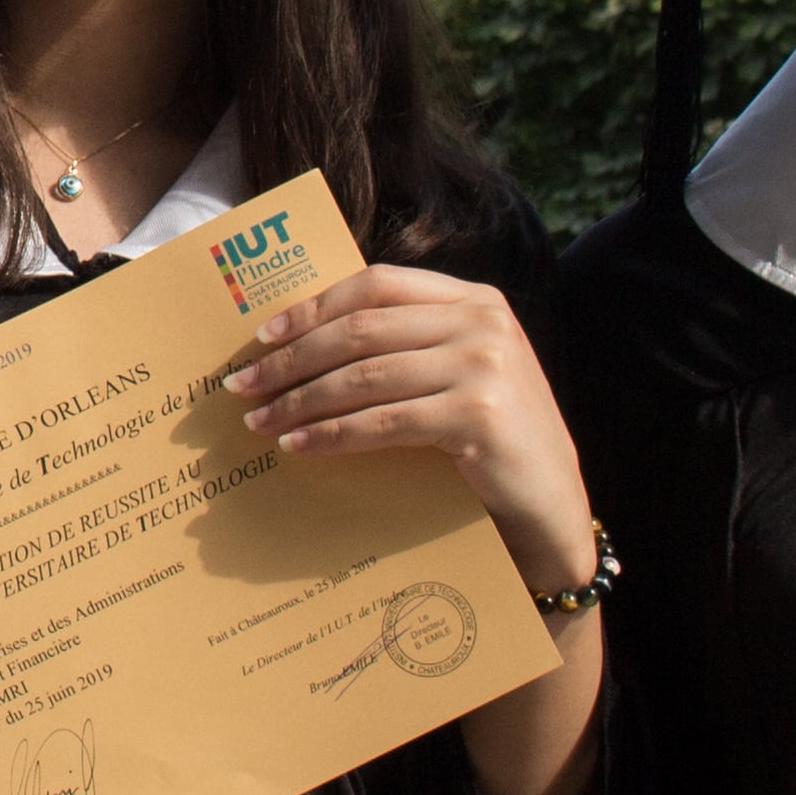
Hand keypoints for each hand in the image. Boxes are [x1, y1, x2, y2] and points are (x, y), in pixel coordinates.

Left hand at [220, 266, 596, 595]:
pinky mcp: (479, 416)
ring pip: (364, 376)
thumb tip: (304, 345)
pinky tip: (298, 446)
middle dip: (292, 359)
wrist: (552, 509)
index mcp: (476, 300)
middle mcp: (484, 322)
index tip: (262, 336)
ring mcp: (486, 366)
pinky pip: (382, 422)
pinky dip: (331, 435)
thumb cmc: (492, 444)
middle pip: (361, 330)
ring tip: (260, 422)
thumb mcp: (459, 376)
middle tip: (243, 385)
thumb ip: (408, 347)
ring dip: (300, 400)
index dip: (314, 307)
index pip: (378, 284)